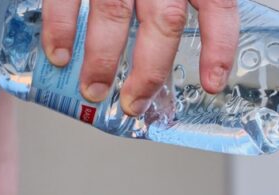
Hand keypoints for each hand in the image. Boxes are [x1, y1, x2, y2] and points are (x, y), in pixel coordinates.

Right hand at [40, 0, 239, 116]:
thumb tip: (207, 42)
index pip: (218, 7)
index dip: (218, 48)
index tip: (212, 84)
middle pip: (163, 22)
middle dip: (149, 70)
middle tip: (135, 102)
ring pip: (114, 14)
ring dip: (102, 58)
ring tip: (94, 89)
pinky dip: (61, 25)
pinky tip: (59, 52)